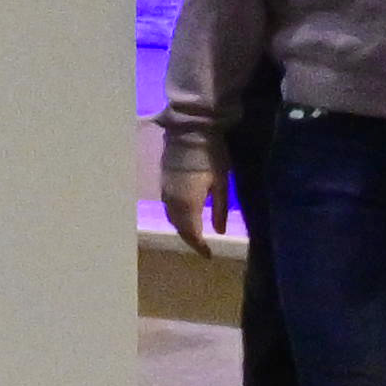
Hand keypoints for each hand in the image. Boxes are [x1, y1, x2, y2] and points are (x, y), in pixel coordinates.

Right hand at [156, 125, 236, 248]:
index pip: (191, 232)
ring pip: (172, 218)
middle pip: (179, 227)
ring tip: (195, 234)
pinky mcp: (163, 182)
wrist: (190, 130)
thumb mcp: (222, 182)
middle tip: (202, 247)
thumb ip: (220, 209)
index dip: (199, 246)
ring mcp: (165, 191)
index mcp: (188, 203)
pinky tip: (186, 216)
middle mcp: (173, 200)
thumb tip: (220, 230)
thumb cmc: (211, 154)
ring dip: (182, 228)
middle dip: (190, 239)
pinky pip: (168, 207)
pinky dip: (177, 217)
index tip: (209, 255)